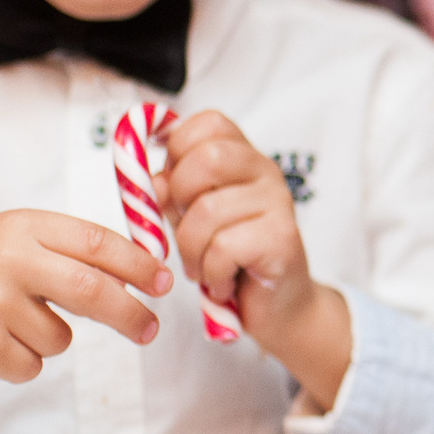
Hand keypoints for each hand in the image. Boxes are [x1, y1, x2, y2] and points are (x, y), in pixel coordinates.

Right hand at [0, 210, 172, 415]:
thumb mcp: (6, 239)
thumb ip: (62, 250)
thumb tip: (134, 274)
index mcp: (22, 227)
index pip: (98, 242)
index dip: (139, 264)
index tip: (164, 281)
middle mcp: (10, 261)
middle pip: (94, 291)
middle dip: (131, 314)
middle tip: (149, 329)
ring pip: (61, 337)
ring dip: (49, 339)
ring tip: (5, 322)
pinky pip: (32, 364)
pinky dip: (19, 361)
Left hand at [158, 109, 350, 403]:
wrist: (277, 309)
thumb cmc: (231, 260)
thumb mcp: (191, 218)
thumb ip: (170, 192)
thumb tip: (151, 180)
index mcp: (243, 158)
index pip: (209, 124)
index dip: (178, 148)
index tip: (172, 184)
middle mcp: (266, 172)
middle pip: (207, 159)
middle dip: (179, 199)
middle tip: (186, 230)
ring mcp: (279, 203)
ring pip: (208, 211)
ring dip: (192, 250)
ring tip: (202, 268)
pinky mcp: (282, 239)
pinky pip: (224, 247)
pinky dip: (212, 272)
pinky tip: (222, 282)